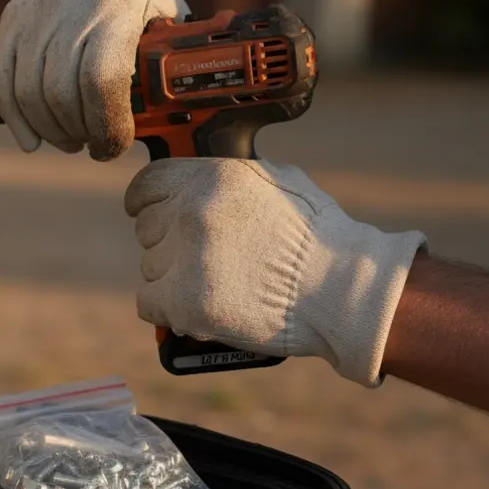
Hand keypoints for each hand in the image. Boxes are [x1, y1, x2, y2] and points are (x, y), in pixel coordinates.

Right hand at [0, 0, 205, 159]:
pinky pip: (0, 78)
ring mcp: (35, 12)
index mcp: (117, 6)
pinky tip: (31, 139)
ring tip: (70, 140)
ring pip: (28, 92)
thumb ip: (158, 74)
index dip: (106, 124)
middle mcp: (70, 6)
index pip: (99, 80)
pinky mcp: (12, 18)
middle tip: (93, 143)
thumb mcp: (167, 27)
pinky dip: (14, 118)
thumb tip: (149, 132)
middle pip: (59, 92)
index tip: (114, 144)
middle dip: (77, 131)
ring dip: (50, 130)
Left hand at [124, 158, 427, 386]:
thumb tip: (192, 181)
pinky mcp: (186, 301)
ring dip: (173, 279)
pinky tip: (194, 309)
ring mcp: (187, 257)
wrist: (342, 291)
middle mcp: (193, 211)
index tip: (147, 212)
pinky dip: (167, 311)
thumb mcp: (276, 182)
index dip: (145, 201)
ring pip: (150, 267)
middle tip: (207, 260)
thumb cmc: (318, 240)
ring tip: (217, 284)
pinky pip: (148, 303)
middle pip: (148, 229)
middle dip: (170, 245)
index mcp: (213, 178)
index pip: (148, 184)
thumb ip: (225, 180)